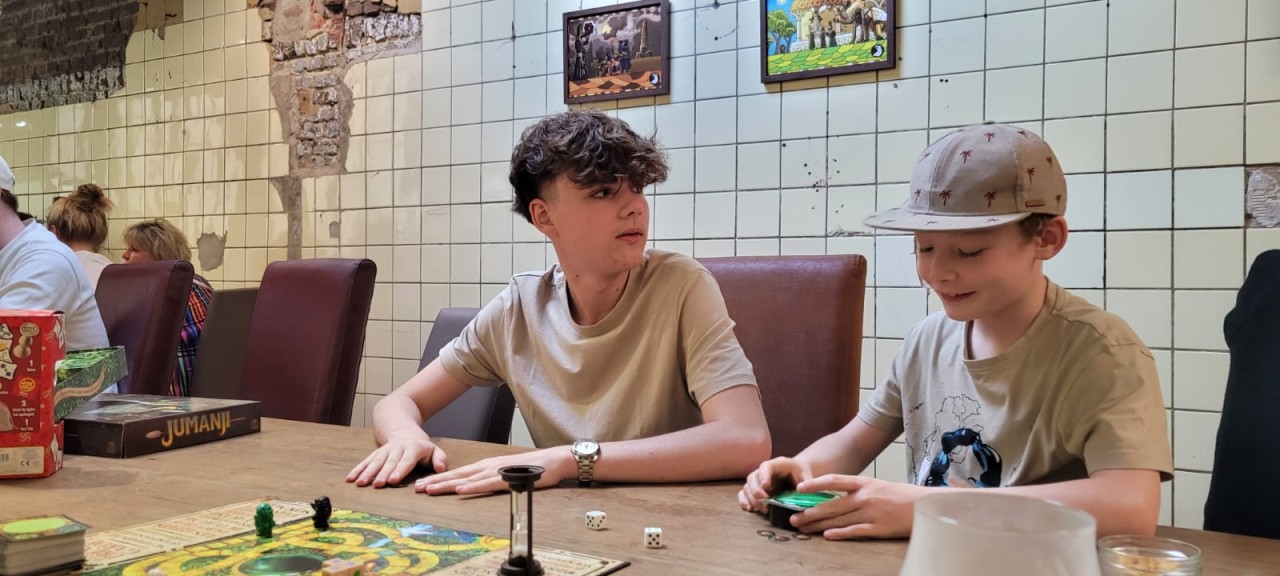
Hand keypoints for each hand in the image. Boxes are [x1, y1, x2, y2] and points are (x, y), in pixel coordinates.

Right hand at [346, 433, 447, 487]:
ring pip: (375, 461)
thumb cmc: (422, 448)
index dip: (399, 470)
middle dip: (382, 473)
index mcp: (413, 449)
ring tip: (360, 483)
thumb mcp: (435, 450)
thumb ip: (440, 459)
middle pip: (389, 462)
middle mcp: (397, 448)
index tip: (393, 480)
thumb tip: (441, 469)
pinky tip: (350, 479)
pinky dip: (358, 469)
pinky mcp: (376, 453)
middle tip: (377, 484)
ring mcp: (385, 450)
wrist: (404, 432)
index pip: (406, 461)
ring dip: (367, 472)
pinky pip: (366, 461)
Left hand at [416, 447, 574, 494]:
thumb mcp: (507, 472)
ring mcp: (498, 471)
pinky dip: (473, 486)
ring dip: (448, 484)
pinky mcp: (509, 478)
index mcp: (487, 466)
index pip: (459, 473)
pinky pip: (488, 484)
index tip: (423, 485)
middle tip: (417, 488)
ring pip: (468, 479)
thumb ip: (492, 478)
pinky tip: (461, 489)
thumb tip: (476, 486)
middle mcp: (489, 466)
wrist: (555, 460)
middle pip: (458, 474)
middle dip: (436, 481)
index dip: (440, 478)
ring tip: (430, 489)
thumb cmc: (534, 467)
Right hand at [738, 457, 813, 512]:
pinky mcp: (755, 488)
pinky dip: (744, 501)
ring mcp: (758, 479)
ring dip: (751, 498)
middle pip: (753, 477)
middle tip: (765, 503)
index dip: (764, 475)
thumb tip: (801, 491)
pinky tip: (750, 509)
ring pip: (747, 486)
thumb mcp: (808, 476)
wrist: (798, 474)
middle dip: (757, 491)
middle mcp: (764, 470)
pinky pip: (743, 493)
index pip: (766, 466)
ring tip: (763, 509)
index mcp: (778, 464)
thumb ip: (807, 483)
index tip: (766, 486)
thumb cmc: (803, 474)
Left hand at [789, 475, 928, 539]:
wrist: (927, 506)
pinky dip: (840, 533)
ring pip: (838, 519)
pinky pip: (855, 531)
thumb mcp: (879, 486)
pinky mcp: (879, 528)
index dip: (815, 484)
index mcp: (865, 483)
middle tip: (793, 518)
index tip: (799, 488)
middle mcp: (865, 496)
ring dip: (818, 525)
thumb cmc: (902, 496)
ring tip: (804, 529)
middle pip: (831, 505)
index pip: (834, 480)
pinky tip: (827, 536)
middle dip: (810, 512)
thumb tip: (835, 498)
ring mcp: (872, 513)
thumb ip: (858, 491)